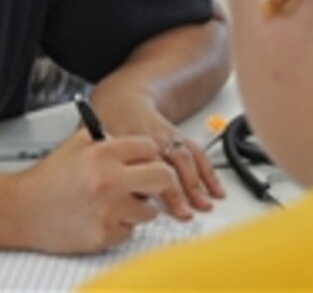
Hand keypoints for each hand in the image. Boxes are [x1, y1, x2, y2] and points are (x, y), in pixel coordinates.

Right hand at [12, 130, 176, 253]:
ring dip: (138, 207)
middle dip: (158, 179)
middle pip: (162, 177)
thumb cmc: (48, 178)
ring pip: (150, 210)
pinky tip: (102, 217)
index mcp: (102, 153)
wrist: (21, 210)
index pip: (149, 147)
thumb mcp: (75, 144)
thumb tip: (136, 145)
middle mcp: (108, 180)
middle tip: (148, 183)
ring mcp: (108, 210)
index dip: (148, 154)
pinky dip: (120, 226)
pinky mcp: (104, 235)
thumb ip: (106, 139)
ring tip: (115, 201)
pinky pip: (130, 231)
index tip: (146, 160)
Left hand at [88, 93, 225, 221]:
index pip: (142, 164)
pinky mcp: (179, 137)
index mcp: (128, 139)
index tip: (154, 207)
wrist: (123, 100)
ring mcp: (167, 137)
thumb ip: (102, 167)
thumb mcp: (96, 143)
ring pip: (185, 158)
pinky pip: (197, 154)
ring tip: (204, 204)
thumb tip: (104, 199)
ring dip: (197, 183)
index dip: (150, 185)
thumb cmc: (108, 125)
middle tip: (185, 212)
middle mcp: (151, 137)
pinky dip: (208, 172)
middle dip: (178, 188)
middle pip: (167, 162)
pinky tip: (216, 189)